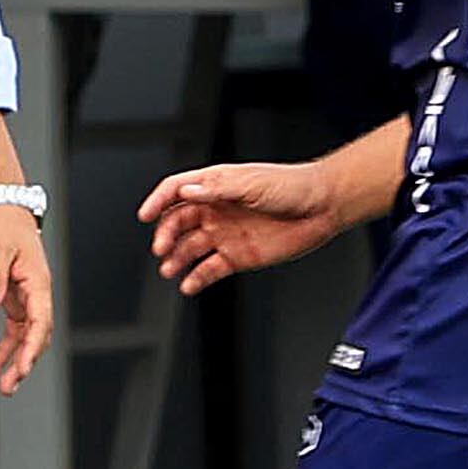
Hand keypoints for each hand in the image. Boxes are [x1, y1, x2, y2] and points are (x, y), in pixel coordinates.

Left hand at [0, 204, 52, 394]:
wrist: (3, 207)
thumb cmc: (4, 223)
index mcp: (38, 282)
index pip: (41, 322)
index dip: (32, 347)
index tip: (22, 366)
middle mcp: (36, 293)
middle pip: (37, 336)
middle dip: (25, 362)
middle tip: (10, 385)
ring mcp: (27, 297)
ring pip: (27, 336)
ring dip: (16, 361)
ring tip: (4, 384)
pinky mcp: (15, 297)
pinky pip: (15, 328)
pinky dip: (6, 346)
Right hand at [139, 158, 356, 293]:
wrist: (322, 207)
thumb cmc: (291, 186)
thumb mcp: (252, 183)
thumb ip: (217, 189)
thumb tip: (187, 192)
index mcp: (215, 186)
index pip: (176, 191)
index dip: (158, 201)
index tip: (145, 216)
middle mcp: (216, 210)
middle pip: (178, 222)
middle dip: (166, 235)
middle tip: (161, 249)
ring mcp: (225, 234)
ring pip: (190, 248)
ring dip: (176, 259)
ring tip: (169, 270)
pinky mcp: (238, 256)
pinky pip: (210, 269)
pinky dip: (196, 278)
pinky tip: (188, 285)